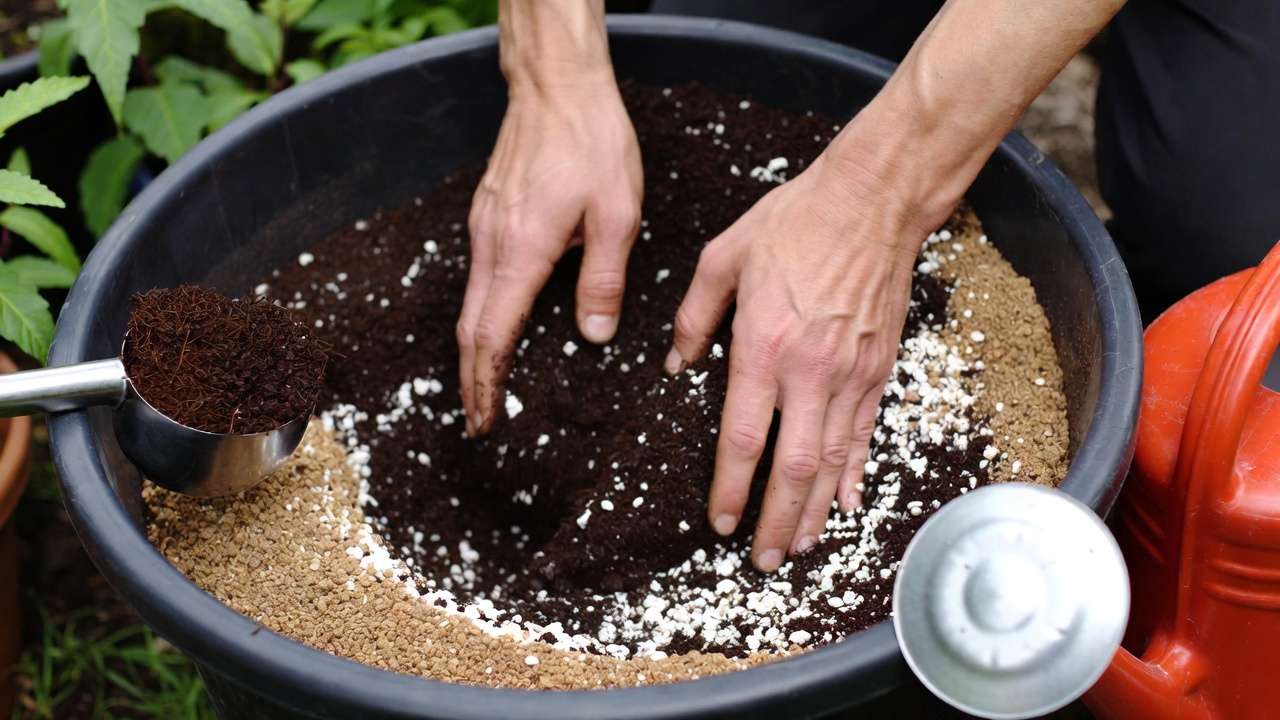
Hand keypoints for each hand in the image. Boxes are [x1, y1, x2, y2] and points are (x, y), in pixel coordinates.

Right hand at [458, 77, 641, 435]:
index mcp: (521, 250)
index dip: (486, 382)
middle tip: (477, 420)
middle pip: (470, 328)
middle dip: (470, 379)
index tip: (484, 418)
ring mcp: (484, 226)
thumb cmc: (591, 142)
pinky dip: (481, 314)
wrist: (556, 85)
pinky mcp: (489, 213)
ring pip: (470, 303)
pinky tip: (496, 325)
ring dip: (474, 350)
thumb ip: (604, 280)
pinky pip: (478, 276)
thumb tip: (594, 334)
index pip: (492, 333)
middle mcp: (492, 243)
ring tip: (485, 385)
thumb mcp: (617, 214)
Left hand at [664, 147, 944, 572]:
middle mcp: (810, 371)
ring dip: (815, 511)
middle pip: (792, 467)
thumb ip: (695, 315)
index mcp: (763, 345)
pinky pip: (864, 434)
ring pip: (833, 461)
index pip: (743, 437)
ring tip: (799, 547)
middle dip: (775, 521)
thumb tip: (676, 364)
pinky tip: (845, 503)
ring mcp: (851, 373)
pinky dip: (853, 474)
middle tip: (762, 560)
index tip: (718, 522)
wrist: (874, 200)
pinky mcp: (878, 368)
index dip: (730, 487)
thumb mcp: (725, 256)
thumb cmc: (795, 221)